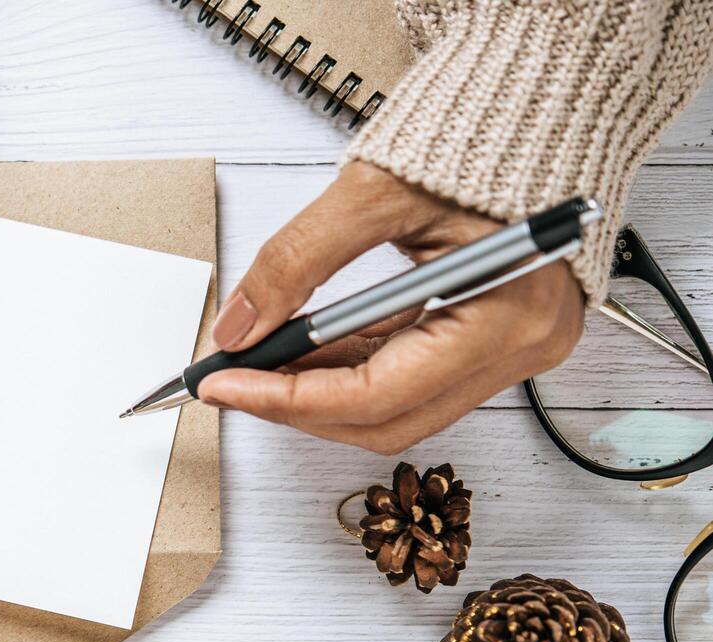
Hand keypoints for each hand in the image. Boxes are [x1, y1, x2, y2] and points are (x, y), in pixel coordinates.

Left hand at [198, 162, 586, 454]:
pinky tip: (303, 347)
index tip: (226, 383)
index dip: (288, 399)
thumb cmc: (481, 134)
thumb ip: (297, 262)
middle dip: (299, 406)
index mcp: (508, 316)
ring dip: (319, 389)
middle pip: (386, 420)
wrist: (535, 102)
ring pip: (394, 406)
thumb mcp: (373, 191)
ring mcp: (510, 346)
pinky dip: (349, 366)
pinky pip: (407, 374)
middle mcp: (521, 345)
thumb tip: (239, 326)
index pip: (376, 396)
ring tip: (262, 356)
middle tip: (234, 379)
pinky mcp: (490, 336)